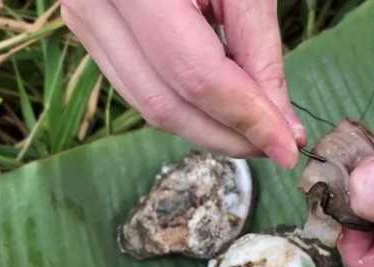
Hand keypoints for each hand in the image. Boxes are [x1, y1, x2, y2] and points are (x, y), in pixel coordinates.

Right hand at [62, 0, 304, 168]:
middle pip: (167, 104)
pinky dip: (186, 105)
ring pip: (149, 104)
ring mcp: (85, 19)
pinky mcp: (92, 29)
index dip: (247, 119)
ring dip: (208, 127)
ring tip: (255, 129)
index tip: (289, 146)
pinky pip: (140, 86)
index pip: (197, 77)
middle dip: (229, 135)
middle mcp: (95, 4)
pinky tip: (221, 105)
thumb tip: (281, 123)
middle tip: (276, 143)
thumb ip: (260, 52)